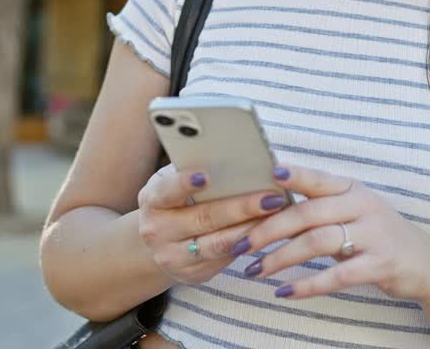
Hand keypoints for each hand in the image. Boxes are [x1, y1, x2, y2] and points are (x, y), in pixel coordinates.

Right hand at [136, 165, 289, 285]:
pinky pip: (225, 260)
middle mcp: (157, 231)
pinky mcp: (192, 274)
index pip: (166, 191)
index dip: (184, 184)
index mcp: (152, 200)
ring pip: (218, 244)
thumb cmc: (176, 201)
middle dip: (241, 207)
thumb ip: (194, 170)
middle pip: (204, 218)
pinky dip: (249, 244)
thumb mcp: (173, 184)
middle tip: (272, 197)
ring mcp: (173, 257)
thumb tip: (237, 154)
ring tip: (277, 214)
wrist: (158, 244)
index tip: (206, 176)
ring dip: (251, 228)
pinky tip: (269, 231)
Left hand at [232, 165, 429, 301]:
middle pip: (308, 213)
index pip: (318, 179)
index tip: (269, 173)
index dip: (296, 175)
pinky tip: (285, 292)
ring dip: (281, 257)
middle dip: (269, 229)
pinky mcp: (379, 265)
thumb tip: (271, 206)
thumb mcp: (354, 210)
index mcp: (352, 188)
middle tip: (240, 244)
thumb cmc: (377, 234)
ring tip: (255, 270)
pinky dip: (307, 284)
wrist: (425, 261)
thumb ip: (320, 207)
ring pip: (317, 242)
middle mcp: (362, 206)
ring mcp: (373, 235)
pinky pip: (337, 275)